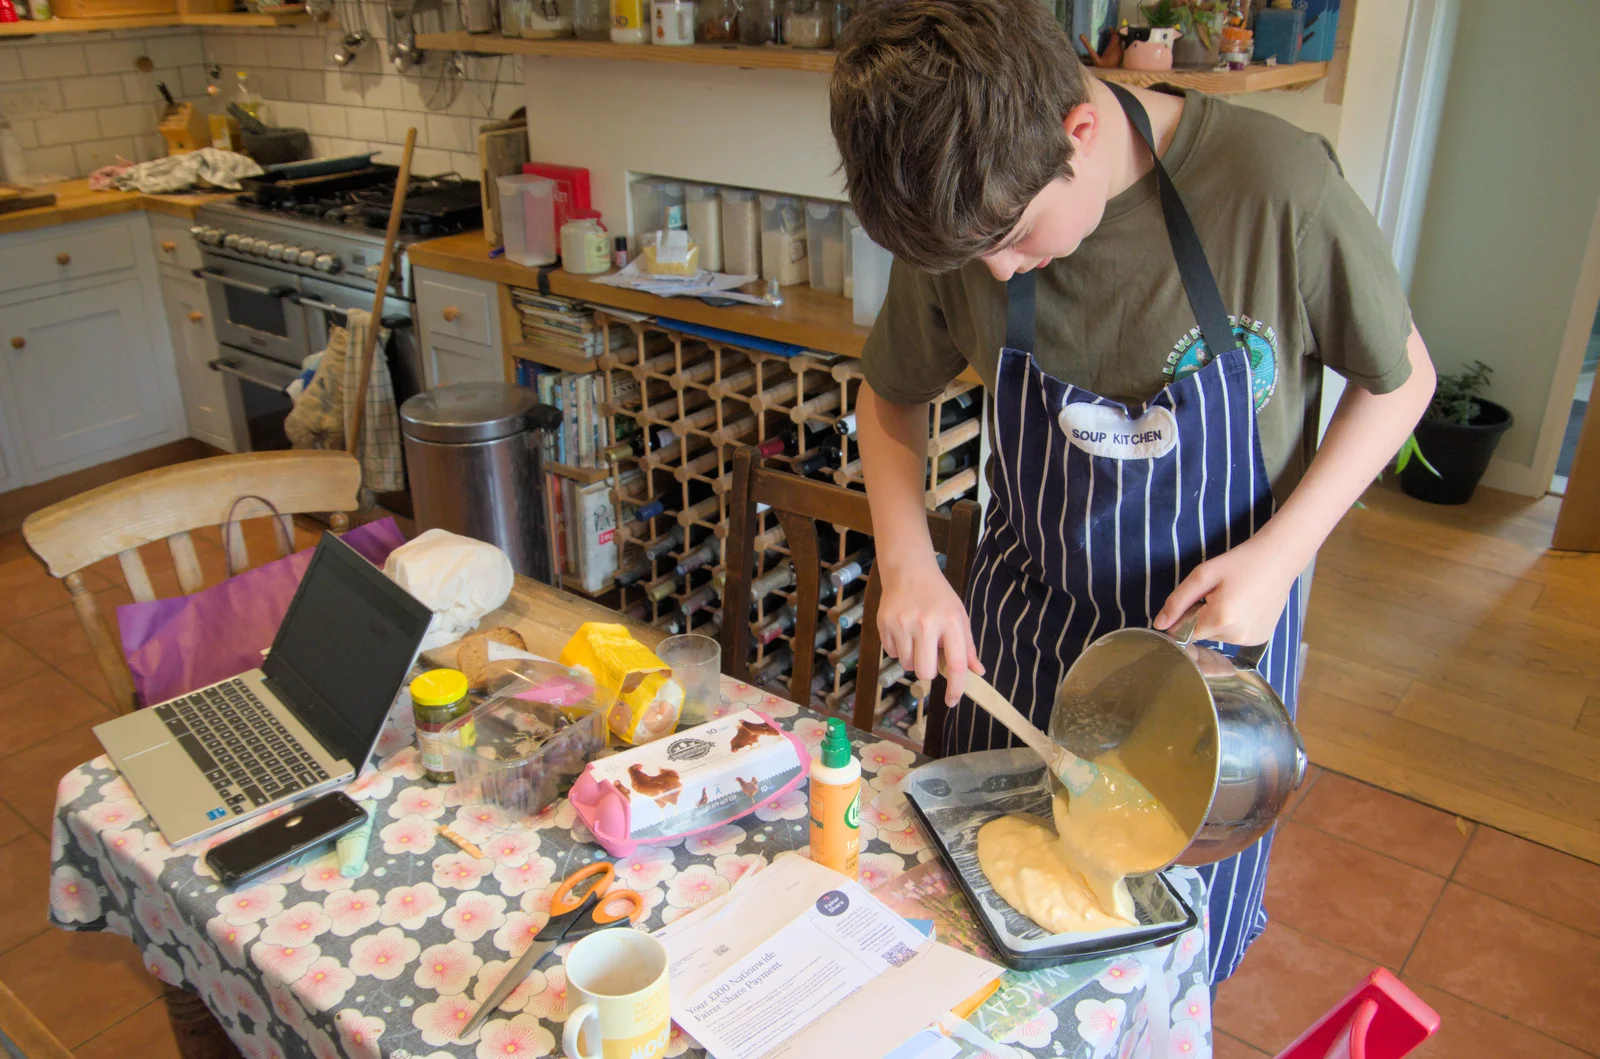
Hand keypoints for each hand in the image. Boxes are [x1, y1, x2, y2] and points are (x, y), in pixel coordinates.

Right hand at [877, 557, 983, 704]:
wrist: (908, 570)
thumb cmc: (938, 596)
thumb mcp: (959, 616)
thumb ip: (968, 647)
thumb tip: (978, 673)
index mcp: (951, 621)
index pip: (956, 664)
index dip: (956, 688)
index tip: (952, 701)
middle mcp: (926, 623)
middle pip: (926, 672)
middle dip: (928, 671)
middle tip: (930, 655)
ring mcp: (902, 624)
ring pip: (907, 665)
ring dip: (913, 659)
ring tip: (916, 638)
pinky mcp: (884, 624)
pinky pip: (892, 654)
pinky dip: (899, 649)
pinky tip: (903, 631)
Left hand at [1152, 534, 1302, 645]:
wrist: (1279, 560)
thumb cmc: (1239, 563)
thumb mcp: (1203, 575)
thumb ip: (1177, 601)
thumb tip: (1159, 625)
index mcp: (1220, 620)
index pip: (1184, 633)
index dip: (1184, 617)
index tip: (1197, 600)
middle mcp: (1236, 637)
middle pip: (1201, 635)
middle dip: (1201, 617)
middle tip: (1217, 594)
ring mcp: (1250, 640)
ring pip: (1218, 636)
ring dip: (1217, 621)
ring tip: (1233, 598)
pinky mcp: (1260, 639)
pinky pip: (1234, 637)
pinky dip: (1233, 625)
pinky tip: (1244, 606)